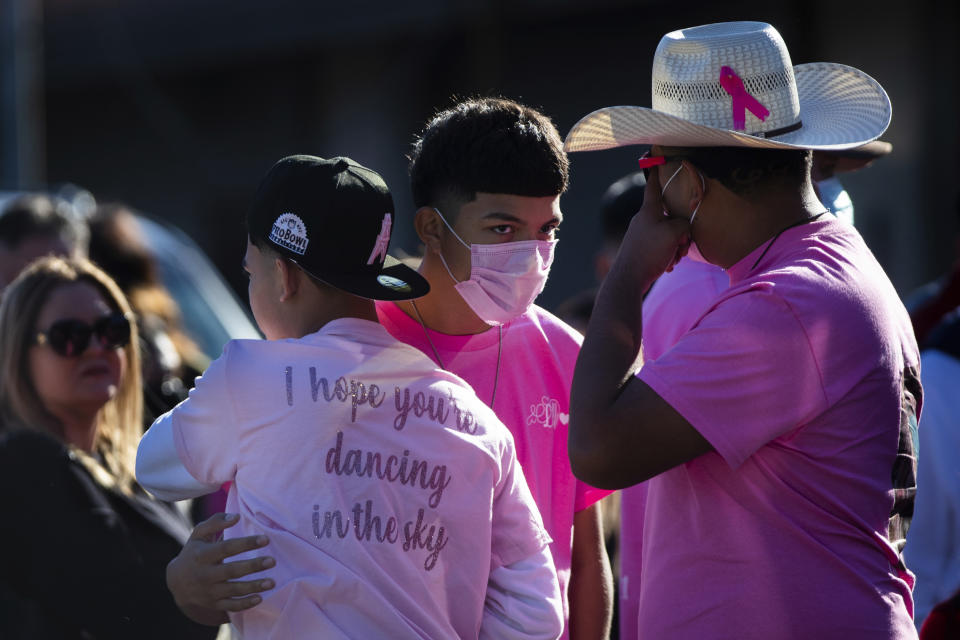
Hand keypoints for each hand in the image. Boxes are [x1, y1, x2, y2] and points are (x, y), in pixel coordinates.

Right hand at [166, 512, 274, 624]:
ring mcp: (209, 591)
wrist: (176, 582)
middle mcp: (205, 574)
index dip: (246, 543)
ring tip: (272, 582)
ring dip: (253, 587)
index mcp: (202, 555)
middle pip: (232, 571)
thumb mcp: (198, 534)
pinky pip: (230, 606)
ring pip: (233, 590)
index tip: (265, 539)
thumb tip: (236, 516)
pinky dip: (244, 604)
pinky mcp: (213, 604)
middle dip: (253, 566)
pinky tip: (259, 598)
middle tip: (272, 561)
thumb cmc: (194, 552)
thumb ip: (216, 522)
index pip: (226, 548)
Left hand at [617, 162, 691, 285]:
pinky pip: (661, 248)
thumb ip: (684, 223)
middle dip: (681, 232)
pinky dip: (667, 256)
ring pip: (667, 235)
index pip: (654, 187)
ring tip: (672, 258)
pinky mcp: (641, 250)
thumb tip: (681, 229)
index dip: (657, 174)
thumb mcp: (673, 233)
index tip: (655, 160)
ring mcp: (641, 235)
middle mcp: (643, 220)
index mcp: (649, 211)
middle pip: (669, 217)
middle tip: (681, 246)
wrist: (628, 279)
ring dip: (675, 247)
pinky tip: (667, 266)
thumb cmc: (649, 252)